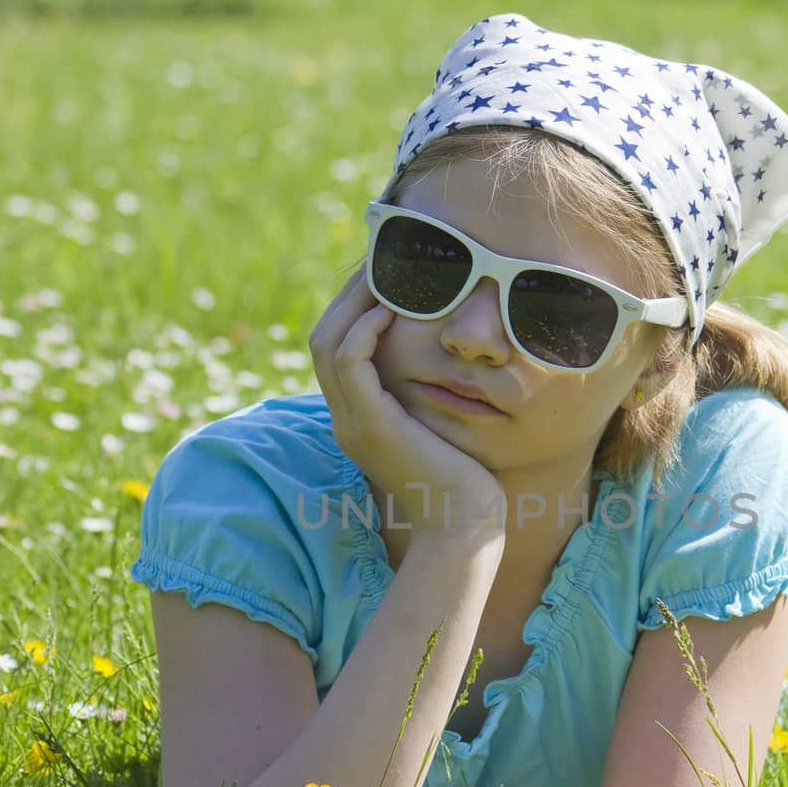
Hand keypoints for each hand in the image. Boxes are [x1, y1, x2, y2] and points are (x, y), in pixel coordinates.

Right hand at [308, 267, 506, 538]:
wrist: (465, 526)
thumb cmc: (466, 480)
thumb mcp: (443, 426)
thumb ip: (432, 396)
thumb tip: (451, 357)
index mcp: (358, 417)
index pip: (335, 348)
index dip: (352, 307)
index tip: (383, 275)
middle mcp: (345, 418)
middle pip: (321, 338)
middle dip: (347, 295)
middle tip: (379, 260)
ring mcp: (352, 422)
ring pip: (327, 344)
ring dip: (353, 302)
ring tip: (383, 273)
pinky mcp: (370, 425)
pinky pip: (349, 364)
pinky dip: (364, 332)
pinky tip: (390, 312)